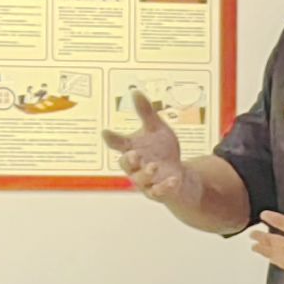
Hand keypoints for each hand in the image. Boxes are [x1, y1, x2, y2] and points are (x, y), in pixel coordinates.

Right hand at [103, 89, 187, 206]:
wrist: (178, 174)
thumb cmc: (162, 151)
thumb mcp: (156, 129)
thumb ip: (145, 112)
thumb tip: (135, 91)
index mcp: (132, 149)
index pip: (117, 143)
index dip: (111, 138)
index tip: (105, 132)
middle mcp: (135, 166)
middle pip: (126, 164)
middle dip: (129, 159)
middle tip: (134, 153)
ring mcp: (145, 181)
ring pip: (140, 180)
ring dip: (146, 173)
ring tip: (154, 166)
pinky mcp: (158, 192)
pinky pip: (159, 192)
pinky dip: (165, 186)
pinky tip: (174, 179)